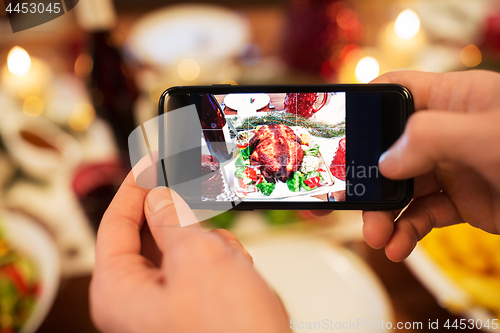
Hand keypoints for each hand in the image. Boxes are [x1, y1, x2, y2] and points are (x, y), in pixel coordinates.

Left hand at [89, 172, 288, 332]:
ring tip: (230, 262)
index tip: (150, 161)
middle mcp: (136, 302)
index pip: (115, 225)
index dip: (134, 188)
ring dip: (208, 246)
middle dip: (182, 222)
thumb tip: (157, 197)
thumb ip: (171, 220)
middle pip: (150, 237)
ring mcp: (165, 307)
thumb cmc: (231, 331)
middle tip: (199, 196)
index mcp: (119, 292)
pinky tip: (238, 275)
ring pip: (181, 251)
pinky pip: (200, 270)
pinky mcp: (192, 310)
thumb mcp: (198, 259)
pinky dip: (220, 263)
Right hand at [364, 70, 499, 261]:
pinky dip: (406, 231)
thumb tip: (386, 162)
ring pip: (401, 188)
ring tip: (378, 238)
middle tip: (351, 207)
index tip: (337, 139)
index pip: (393, 93)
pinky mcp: (459, 200)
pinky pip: (421, 214)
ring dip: (384, 215)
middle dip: (368, 181)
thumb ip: (429, 137)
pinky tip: (399, 246)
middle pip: (387, 150)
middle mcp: (445, 131)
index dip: (362, 110)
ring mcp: (450, 167)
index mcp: (450, 99)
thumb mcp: (488, 135)